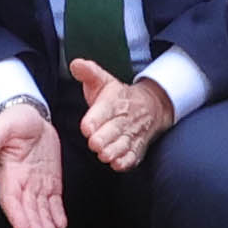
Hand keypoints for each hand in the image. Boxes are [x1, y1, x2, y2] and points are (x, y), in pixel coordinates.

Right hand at [0, 98, 71, 227]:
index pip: (11, 198)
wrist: (30, 117)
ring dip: (45, 223)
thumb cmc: (13, 121)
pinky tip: (61, 225)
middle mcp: (21, 182)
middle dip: (33, 225)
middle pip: (26, 208)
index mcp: (9, 172)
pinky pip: (53, 201)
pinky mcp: (50, 181)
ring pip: (40, 208)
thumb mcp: (3, 126)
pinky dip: (57, 213)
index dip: (17, 215)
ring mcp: (36, 183)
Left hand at [68, 57, 165, 172]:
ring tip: (104, 155)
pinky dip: (126, 161)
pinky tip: (117, 164)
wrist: (151, 107)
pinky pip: (133, 156)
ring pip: (124, 145)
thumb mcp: (104, 81)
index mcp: (113, 102)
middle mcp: (123, 120)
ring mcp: (131, 135)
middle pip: (114, 130)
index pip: (105, 110)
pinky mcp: (137, 148)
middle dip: (104, 138)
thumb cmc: (119, 97)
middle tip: (95, 144)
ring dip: (114, 151)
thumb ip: (89, 73)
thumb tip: (76, 64)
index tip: (87, 127)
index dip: (95, 119)